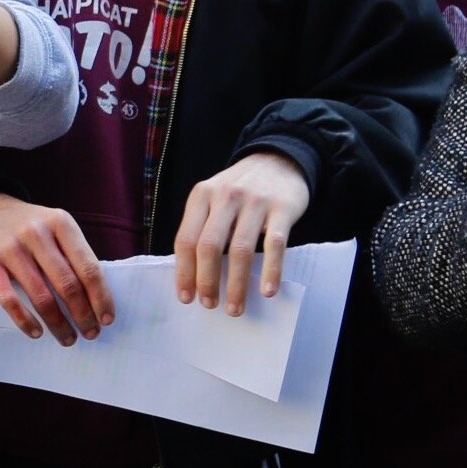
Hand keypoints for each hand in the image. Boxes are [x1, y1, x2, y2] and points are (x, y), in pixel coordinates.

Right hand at [0, 193, 112, 343]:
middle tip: (90, 332)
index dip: (100, 297)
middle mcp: (36, 233)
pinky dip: (25, 320)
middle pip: (67, 284)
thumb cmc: (25, 225)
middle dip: (82, 314)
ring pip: (41, 296)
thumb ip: (71, 253)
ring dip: (58, 323)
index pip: (88, 267)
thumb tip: (94, 296)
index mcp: (60, 224)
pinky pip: (9, 299)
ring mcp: (10, 248)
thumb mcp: (53, 225)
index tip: (107, 318)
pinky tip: (36, 332)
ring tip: (67, 338)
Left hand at [175, 151, 311, 314]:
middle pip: (209, 246)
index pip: (186, 239)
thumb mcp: (213, 196)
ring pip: (241, 250)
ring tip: (235, 307)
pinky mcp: (282, 209)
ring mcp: (255, 202)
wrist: (279, 159)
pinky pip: (275, 245)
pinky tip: (267, 291)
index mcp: (202, 195)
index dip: (184, 272)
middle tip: (209, 305)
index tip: (186, 297)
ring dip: (237, 284)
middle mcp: (226, 196)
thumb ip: (201, 225)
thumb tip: (191, 273)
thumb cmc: (240, 188)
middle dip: (207, 281)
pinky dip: (271, 271)